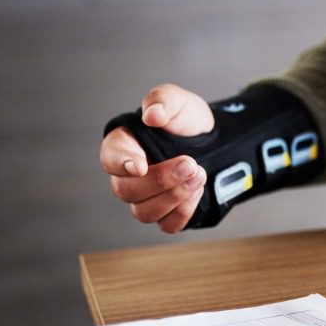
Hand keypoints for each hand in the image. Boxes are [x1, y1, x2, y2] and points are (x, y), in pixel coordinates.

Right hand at [99, 84, 214, 232]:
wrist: (216, 142)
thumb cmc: (187, 120)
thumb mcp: (178, 101)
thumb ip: (162, 101)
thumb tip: (152, 115)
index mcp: (123, 146)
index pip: (110, 160)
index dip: (122, 164)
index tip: (140, 165)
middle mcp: (129, 177)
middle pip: (127, 191)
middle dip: (161, 180)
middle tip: (190, 164)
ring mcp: (146, 199)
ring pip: (145, 212)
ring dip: (174, 196)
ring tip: (199, 174)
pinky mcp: (167, 215)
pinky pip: (168, 225)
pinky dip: (183, 211)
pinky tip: (197, 190)